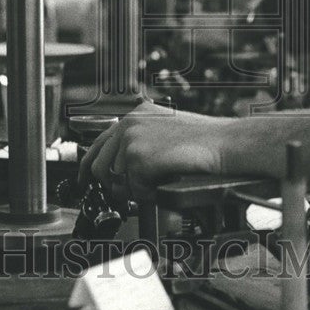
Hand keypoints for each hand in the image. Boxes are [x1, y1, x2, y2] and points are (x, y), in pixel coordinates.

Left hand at [78, 101, 230, 201]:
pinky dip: (149, 194)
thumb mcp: (166, 132)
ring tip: (158, 184)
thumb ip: (142, 141)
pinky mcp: (138, 156)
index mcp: (136, 115)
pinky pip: (133, 189)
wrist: (224, 144)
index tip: (85, 181)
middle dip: (113, 186)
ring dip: (136, 191)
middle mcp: (129, 123)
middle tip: (131, 195)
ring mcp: (132, 138)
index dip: (88, 166)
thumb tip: (121, 168)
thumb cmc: (205, 142)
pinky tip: (164, 184)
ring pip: (116, 180)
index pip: (99, 143)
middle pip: (100, 166)